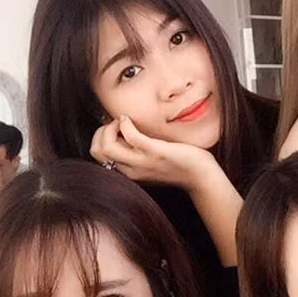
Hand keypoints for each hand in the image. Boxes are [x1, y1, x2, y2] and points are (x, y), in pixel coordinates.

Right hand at [90, 115, 222, 192]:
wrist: (201, 177)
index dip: (100, 138)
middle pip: (96, 151)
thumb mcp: (150, 165)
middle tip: (116, 125)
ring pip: (106, 146)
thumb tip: (122, 135)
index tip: (114, 130)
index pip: (97, 156)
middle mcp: (131, 171)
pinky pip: (129, 135)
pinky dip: (124, 122)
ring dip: (109, 127)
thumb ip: (135, 156)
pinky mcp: (155, 152)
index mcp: (128, 173)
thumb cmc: (178, 167)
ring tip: (122, 122)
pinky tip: (129, 119)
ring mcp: (142, 162)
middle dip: (100, 132)